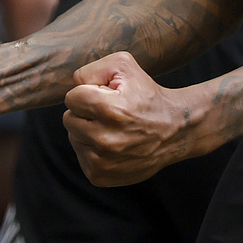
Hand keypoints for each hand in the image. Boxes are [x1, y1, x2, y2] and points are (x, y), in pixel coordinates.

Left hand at [63, 51, 200, 184]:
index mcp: (109, 110)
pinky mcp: (100, 176)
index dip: (88, 93)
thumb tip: (74, 84)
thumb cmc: (148, 96)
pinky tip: (113, 145)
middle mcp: (104, 139)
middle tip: (109, 114)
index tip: (105, 97)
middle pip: (69, 119)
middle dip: (85, 113)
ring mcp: (102, 161)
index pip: (71, 98)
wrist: (174, 131)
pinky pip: (81, 157)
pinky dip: (93, 150)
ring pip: (74, 138)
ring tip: (113, 129)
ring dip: (88, 132)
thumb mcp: (125, 66)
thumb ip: (93, 68)